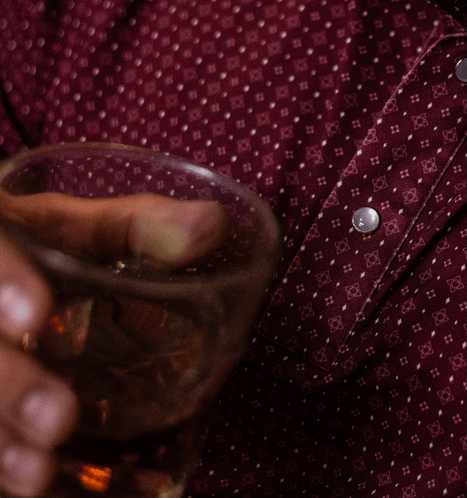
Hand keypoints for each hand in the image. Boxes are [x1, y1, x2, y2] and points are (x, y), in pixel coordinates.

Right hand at [0, 191, 232, 496]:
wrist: (1, 281)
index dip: (2, 281)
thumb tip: (214, 225)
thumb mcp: (73, 230)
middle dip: (8, 386)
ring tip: (41, 476)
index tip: (35, 313)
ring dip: (1, 442)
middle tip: (58, 421)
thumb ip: (136, 227)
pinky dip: (13, 467)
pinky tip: (50, 490)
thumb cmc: (35, 251)